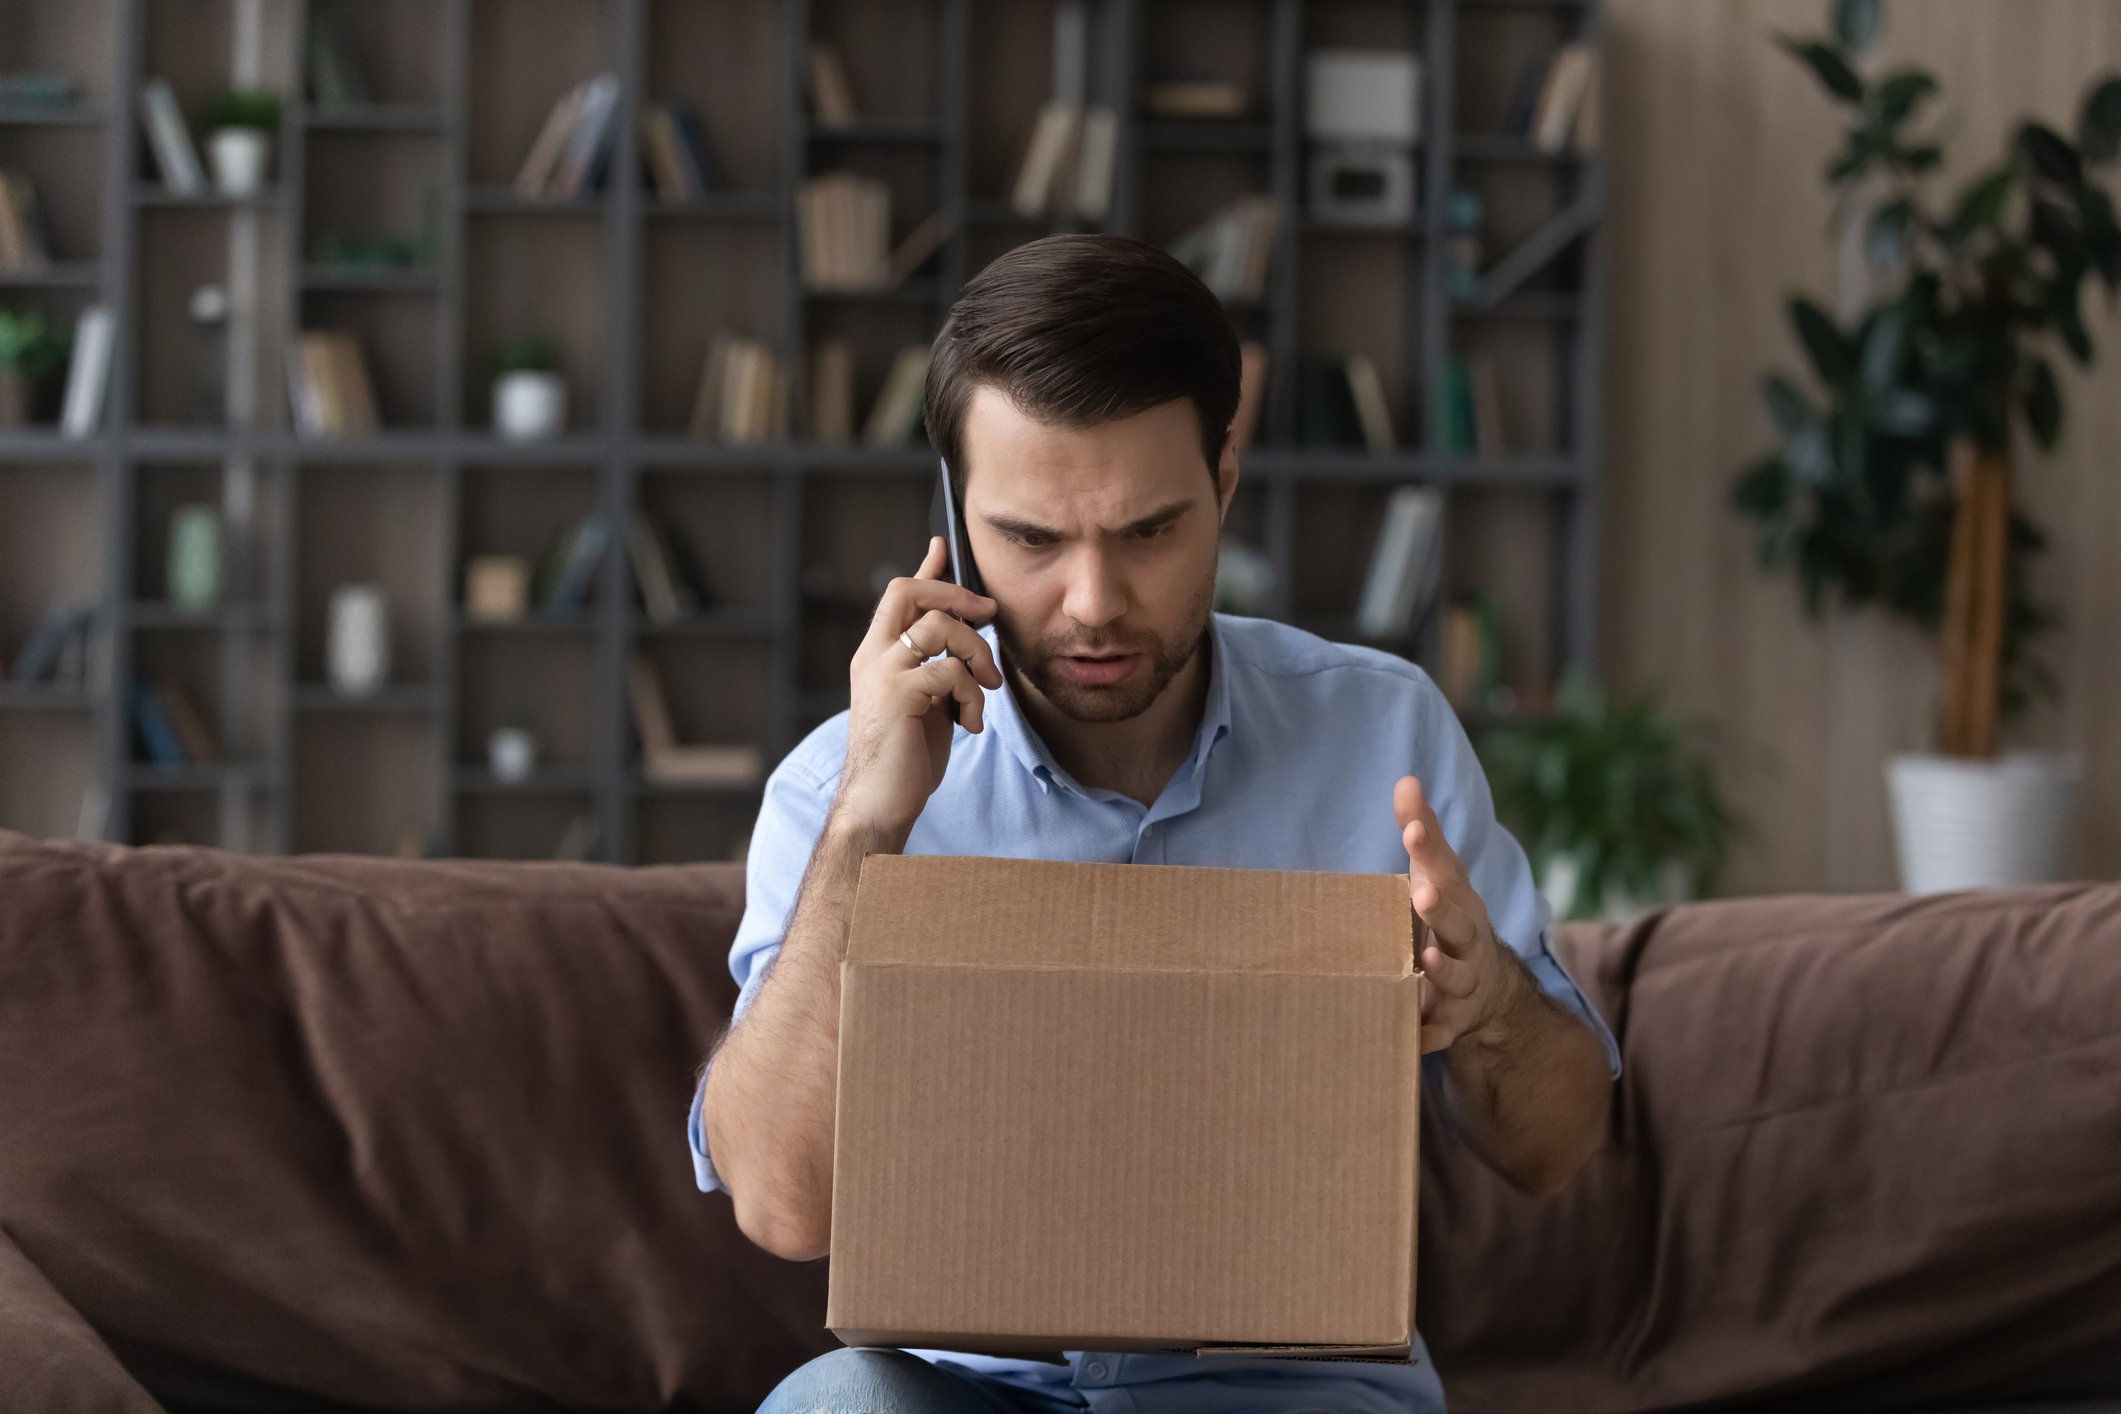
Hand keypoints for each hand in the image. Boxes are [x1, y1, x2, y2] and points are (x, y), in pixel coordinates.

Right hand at [835, 536, 1004, 840]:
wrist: (880, 803)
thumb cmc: (905, 757)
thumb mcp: (927, 702)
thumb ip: (938, 666)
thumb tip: (966, 636)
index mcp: (877, 655)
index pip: (900, 596)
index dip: (927, 569)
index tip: (944, 546)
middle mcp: (873, 656)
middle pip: (911, 591)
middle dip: (958, 594)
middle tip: (990, 614)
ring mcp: (883, 672)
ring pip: (942, 627)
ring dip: (978, 655)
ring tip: (986, 690)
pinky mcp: (898, 694)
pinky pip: (951, 671)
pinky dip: (973, 697)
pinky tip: (971, 724)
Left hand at [1395, 775, 1527, 1054]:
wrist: (1489, 988)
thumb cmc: (1450, 919)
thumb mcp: (1439, 877)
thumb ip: (1422, 832)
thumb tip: (1406, 779)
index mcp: (1459, 900)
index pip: (1444, 869)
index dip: (1428, 849)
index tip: (1409, 828)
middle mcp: (1467, 939)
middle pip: (1457, 923)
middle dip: (1441, 909)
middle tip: (1421, 893)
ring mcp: (1464, 981)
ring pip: (1456, 977)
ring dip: (1442, 970)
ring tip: (1426, 961)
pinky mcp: (1453, 1021)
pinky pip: (1443, 1031)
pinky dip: (1431, 1034)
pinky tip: (1416, 1037)